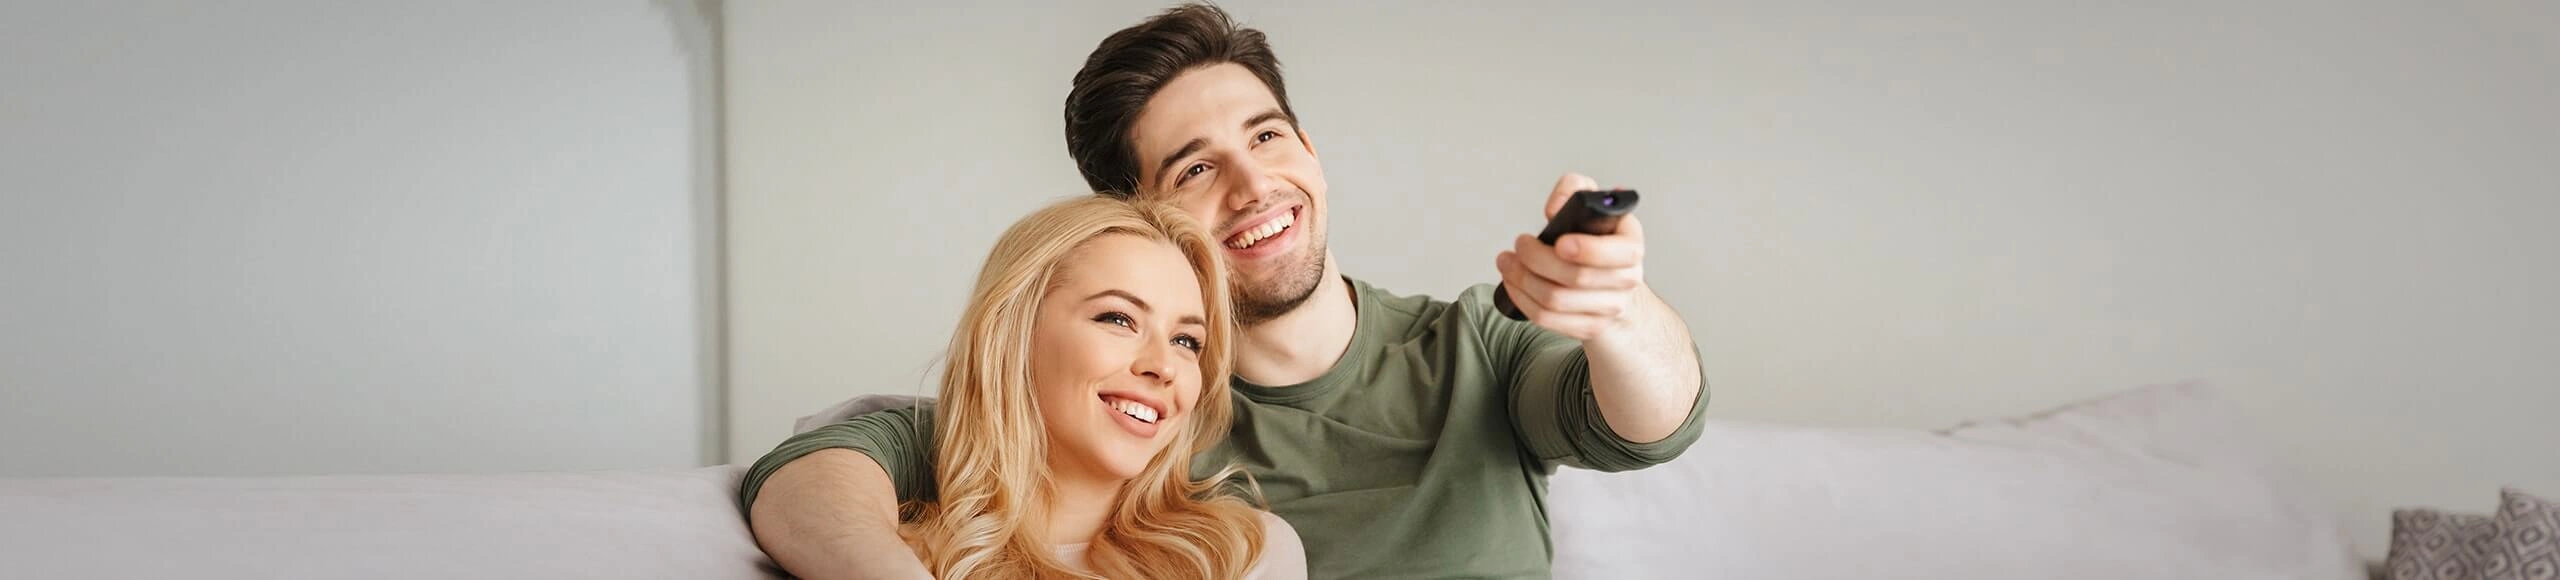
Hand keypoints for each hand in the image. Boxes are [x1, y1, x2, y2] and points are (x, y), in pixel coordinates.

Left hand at [1494, 173, 1647, 340]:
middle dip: (1536, 259)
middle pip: (1575, 278)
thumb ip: (1575, 191)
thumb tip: (1556, 207)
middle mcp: (1626, 280)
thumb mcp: (1593, 207)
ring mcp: (1608, 308)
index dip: (1587, 249)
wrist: (1614, 285)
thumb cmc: (1598, 242)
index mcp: (1631, 247)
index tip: (1560, 241)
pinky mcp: (1588, 328)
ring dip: (1522, 280)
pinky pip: (1547, 319)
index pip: (1616, 253)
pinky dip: (1522, 300)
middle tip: (1520, 245)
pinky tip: (1513, 283)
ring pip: (1555, 300)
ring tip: (1507, 262)